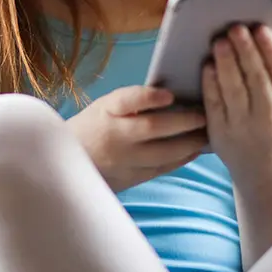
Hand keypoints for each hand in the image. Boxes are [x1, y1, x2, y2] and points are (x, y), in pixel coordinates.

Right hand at [66, 86, 207, 191]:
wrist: (66, 164)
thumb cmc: (92, 127)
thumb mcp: (105, 107)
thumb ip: (132, 102)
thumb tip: (173, 96)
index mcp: (106, 112)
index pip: (126, 101)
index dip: (148, 97)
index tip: (169, 94)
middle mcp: (114, 137)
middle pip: (153, 129)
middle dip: (184, 121)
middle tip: (204, 115)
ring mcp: (124, 161)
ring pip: (163, 153)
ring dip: (189, 142)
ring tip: (205, 134)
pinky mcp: (132, 178)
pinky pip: (162, 168)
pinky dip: (182, 159)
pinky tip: (194, 150)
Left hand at [201, 24, 271, 195]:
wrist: (269, 171)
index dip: (267, 47)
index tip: (258, 27)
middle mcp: (269, 114)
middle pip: (255, 75)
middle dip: (244, 48)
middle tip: (234, 27)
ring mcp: (244, 125)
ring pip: (233, 87)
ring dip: (225, 61)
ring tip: (219, 41)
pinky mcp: (222, 133)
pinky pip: (214, 103)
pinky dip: (210, 82)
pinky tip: (208, 65)